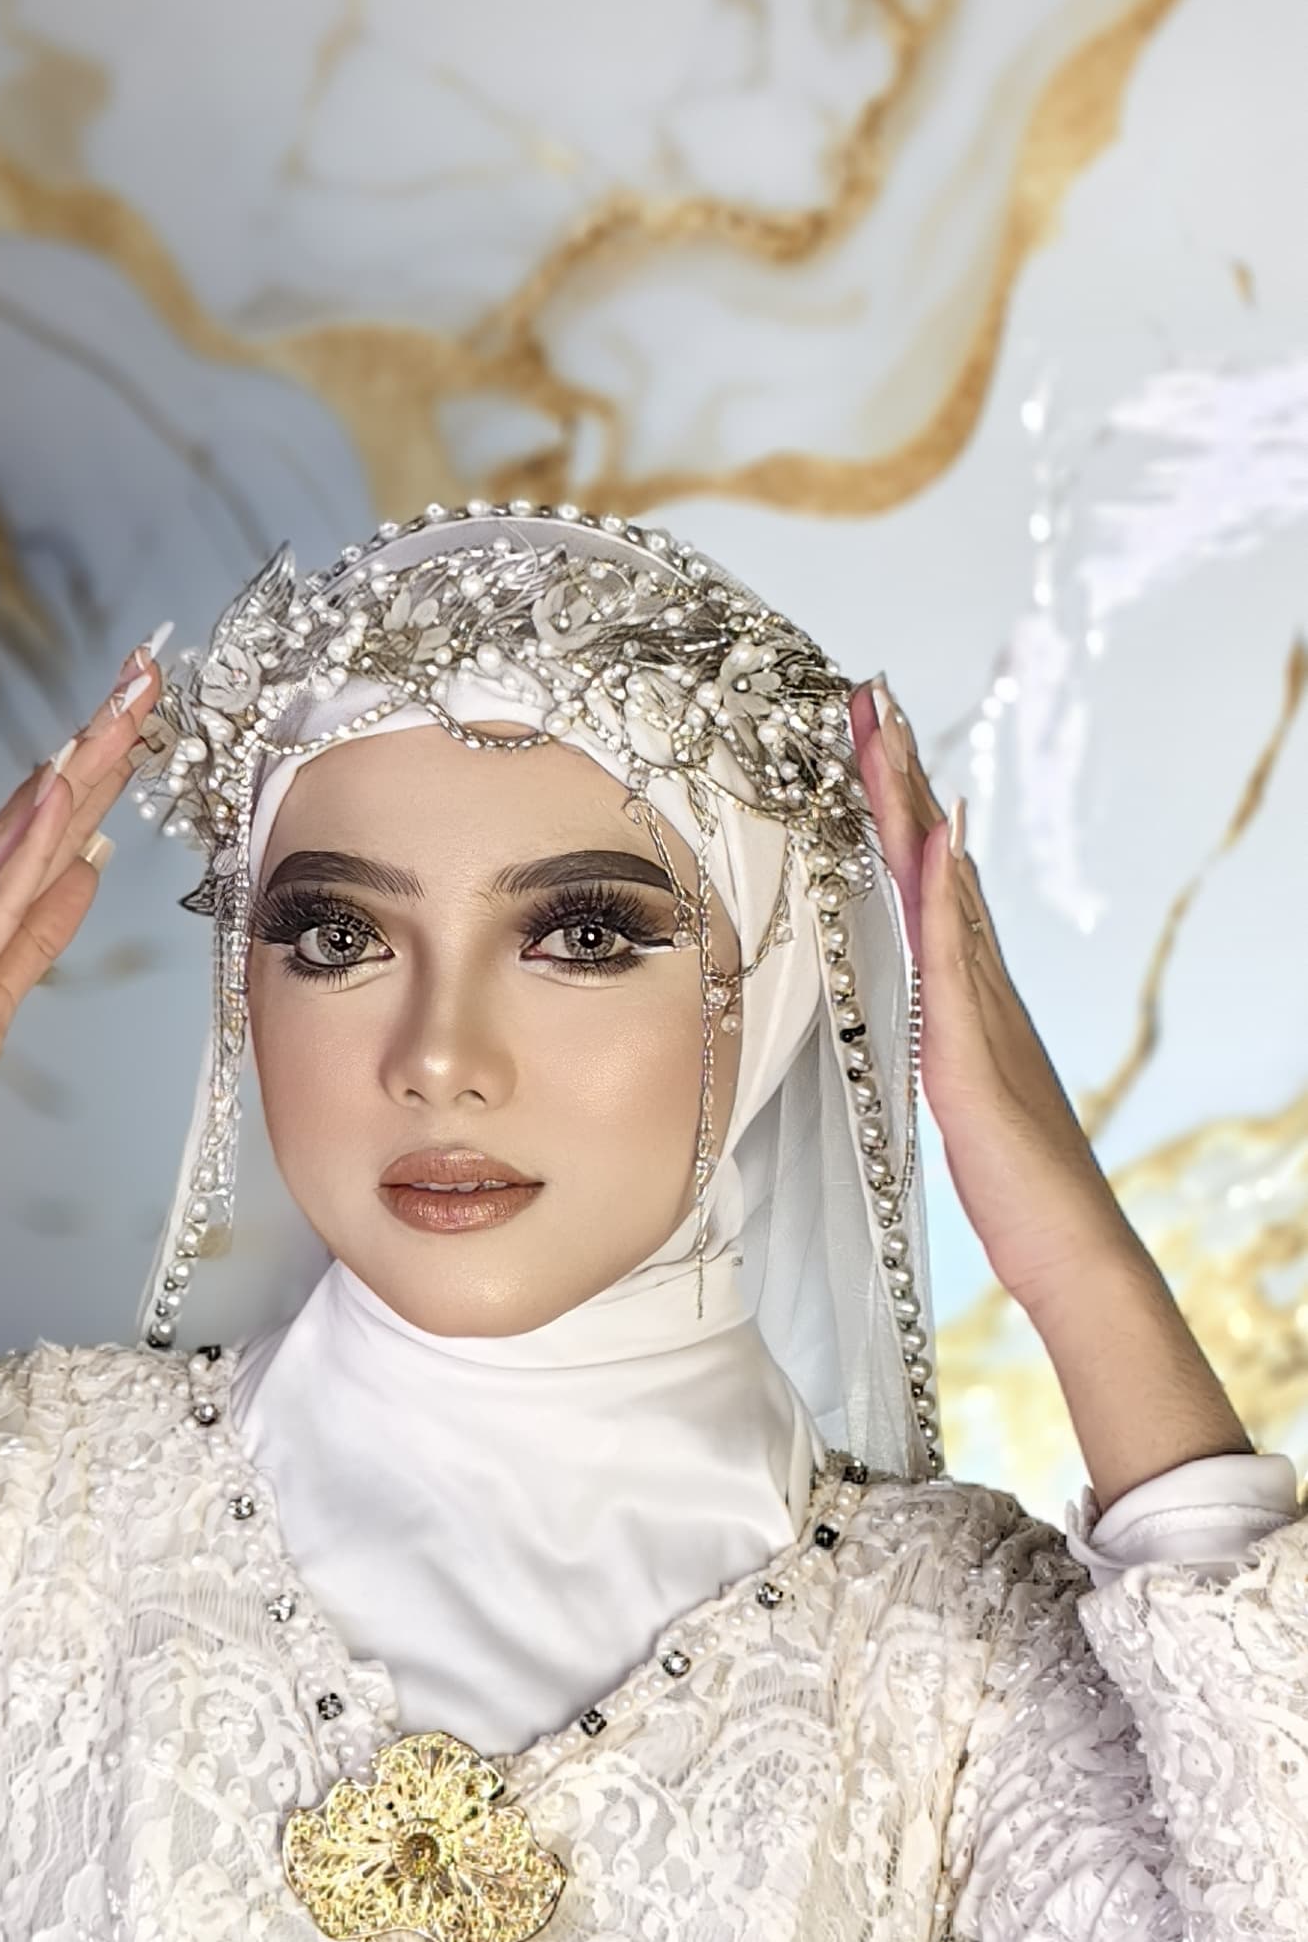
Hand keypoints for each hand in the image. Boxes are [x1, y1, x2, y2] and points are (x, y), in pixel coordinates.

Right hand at [0, 641, 164, 1219]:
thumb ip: (37, 934)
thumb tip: (84, 871)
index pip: (42, 826)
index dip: (93, 769)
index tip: (137, 715)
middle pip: (37, 810)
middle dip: (94, 744)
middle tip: (144, 674)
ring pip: (22, 834)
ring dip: (73, 769)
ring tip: (118, 710)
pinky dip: (29, 839)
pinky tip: (57, 790)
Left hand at [848, 678, 1247, 1496]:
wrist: (1072, 1245)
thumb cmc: (1018, 1187)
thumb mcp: (959, 1096)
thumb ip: (940, 1041)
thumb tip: (915, 1003)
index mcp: (969, 999)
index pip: (926, 883)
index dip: (898, 813)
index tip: (870, 743)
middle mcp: (981, 986)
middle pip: (935, 861)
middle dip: (900, 778)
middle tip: (870, 696)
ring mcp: (981, 1011)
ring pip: (941, 886)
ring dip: (911, 805)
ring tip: (886, 730)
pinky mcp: (971, 1049)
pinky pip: (954, 957)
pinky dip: (943, 893)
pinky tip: (934, 837)